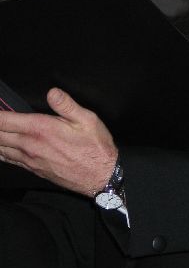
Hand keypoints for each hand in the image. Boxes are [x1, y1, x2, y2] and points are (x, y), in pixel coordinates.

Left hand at [0, 88, 117, 196]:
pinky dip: (1, 152)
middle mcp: (30, 145)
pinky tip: (1, 148)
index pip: (5, 121)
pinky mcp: (34, 169)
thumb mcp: (87, 120)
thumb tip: (52, 92)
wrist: (100, 176)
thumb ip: (67, 105)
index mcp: (41, 129)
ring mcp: (30, 159)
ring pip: (0, 149)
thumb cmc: (95, 146)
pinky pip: (9, 160)